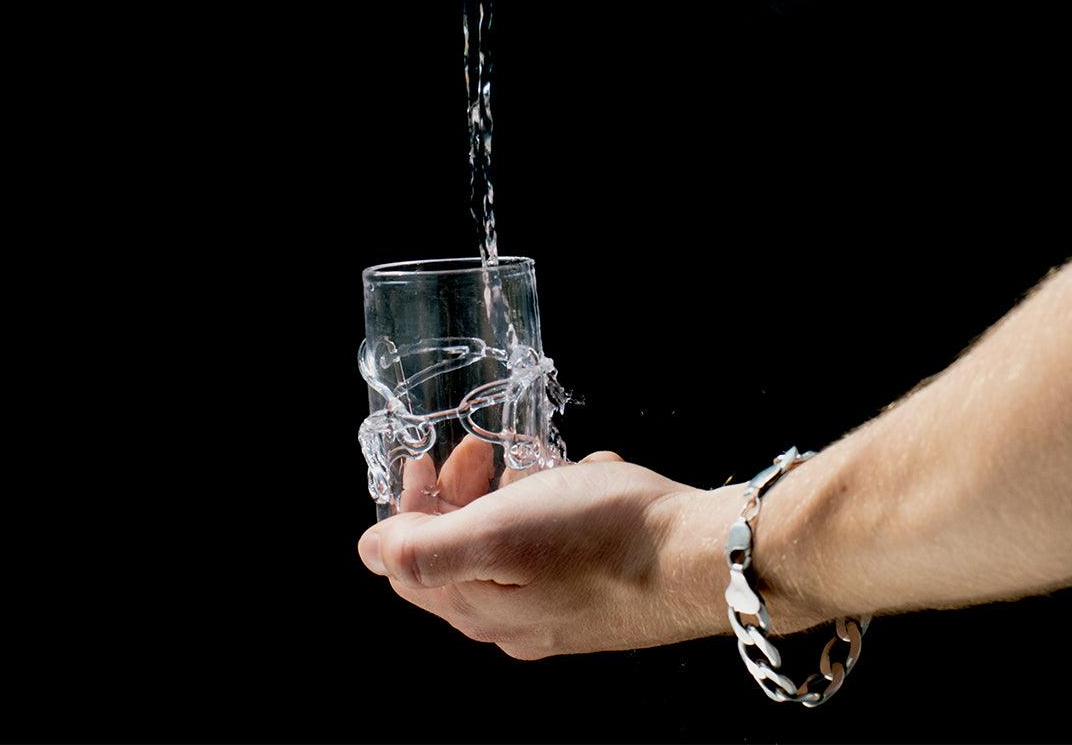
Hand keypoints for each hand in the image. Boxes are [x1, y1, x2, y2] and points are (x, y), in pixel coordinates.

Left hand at [357, 450, 738, 658]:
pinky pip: (555, 545)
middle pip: (458, 554)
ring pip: (508, 546)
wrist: (701, 557)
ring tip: (533, 463)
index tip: (428, 459)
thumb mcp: (501, 532)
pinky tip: (580, 482)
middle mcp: (515, 619)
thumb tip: (370, 551)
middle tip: (479, 451)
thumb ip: (427, 547)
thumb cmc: (603, 538)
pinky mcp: (596, 592)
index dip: (408, 507)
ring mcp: (559, 609)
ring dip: (508, 497)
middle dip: (458, 496)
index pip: (410, 564)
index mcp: (480, 607)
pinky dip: (555, 506)